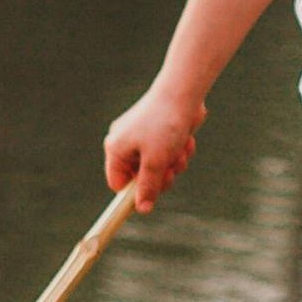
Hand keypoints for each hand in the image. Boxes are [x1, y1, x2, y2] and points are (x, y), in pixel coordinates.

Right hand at [105, 82, 204, 211]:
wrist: (184, 93)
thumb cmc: (165, 124)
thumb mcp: (155, 161)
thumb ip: (148, 186)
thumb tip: (141, 208)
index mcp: (116, 149)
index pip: (117, 184)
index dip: (131, 196)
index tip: (144, 207)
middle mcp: (126, 143)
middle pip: (141, 178)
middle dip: (160, 177)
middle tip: (170, 172)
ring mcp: (143, 138)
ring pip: (159, 168)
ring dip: (174, 164)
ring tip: (180, 150)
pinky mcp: (160, 133)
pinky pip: (168, 154)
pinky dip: (178, 152)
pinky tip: (185, 140)